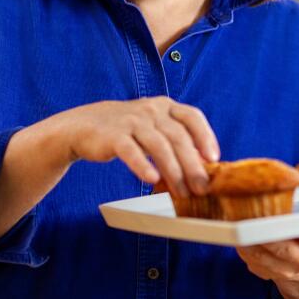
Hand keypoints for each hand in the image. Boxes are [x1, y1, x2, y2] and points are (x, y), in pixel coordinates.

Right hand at [50, 97, 219, 194]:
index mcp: (165, 106)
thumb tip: (203, 166)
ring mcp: (132, 121)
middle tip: (201, 186)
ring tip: (180, 191)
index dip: (205, 136)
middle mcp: (151, 110)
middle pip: (178, 137)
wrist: (85, 126)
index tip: (214, 158)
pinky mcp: (113, 135)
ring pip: (158, 145)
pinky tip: (151, 179)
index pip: (192, 117)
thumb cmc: (128, 130)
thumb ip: (176, 140)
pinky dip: (142, 165)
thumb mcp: (154, 127)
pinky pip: (130, 151)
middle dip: (192, 164)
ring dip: (173, 170)